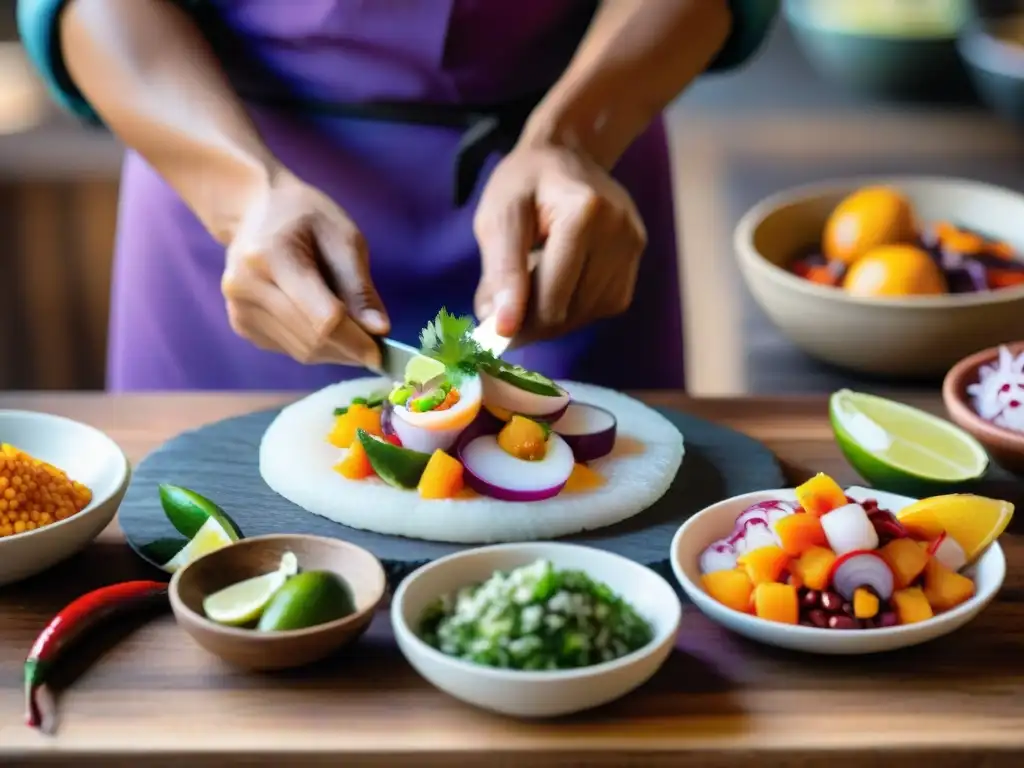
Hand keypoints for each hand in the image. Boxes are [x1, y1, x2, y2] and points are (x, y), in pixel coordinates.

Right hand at [220, 170, 388, 366]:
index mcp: (272, 256)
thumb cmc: (303, 216)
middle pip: (312, 339)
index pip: (323, 317)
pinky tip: (323, 324)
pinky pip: (289, 350)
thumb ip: (359, 287)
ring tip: (352, 331)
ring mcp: (239, 310)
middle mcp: (246, 288)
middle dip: (350, 348)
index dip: (356, 341)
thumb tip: (379, 331)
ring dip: (335, 351)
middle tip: (375, 345)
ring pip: (302, 351)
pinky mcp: (241, 325)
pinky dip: (316, 346)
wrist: (253, 209)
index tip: (381, 353)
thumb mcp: (343, 237)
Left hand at [473, 144, 646, 340]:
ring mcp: (633, 244)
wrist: (566, 155)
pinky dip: (578, 307)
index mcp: (584, 213)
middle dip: (534, 323)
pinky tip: (559, 285)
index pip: (553, 296)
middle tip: (504, 318)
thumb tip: (502, 327)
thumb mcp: (499, 217)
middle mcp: (619, 230)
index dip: (520, 323)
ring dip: (554, 316)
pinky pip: (606, 304)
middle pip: (572, 310)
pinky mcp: (637, 256)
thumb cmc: (524, 183)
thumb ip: (501, 272)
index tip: (492, 334)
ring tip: (531, 291)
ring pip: (589, 313)